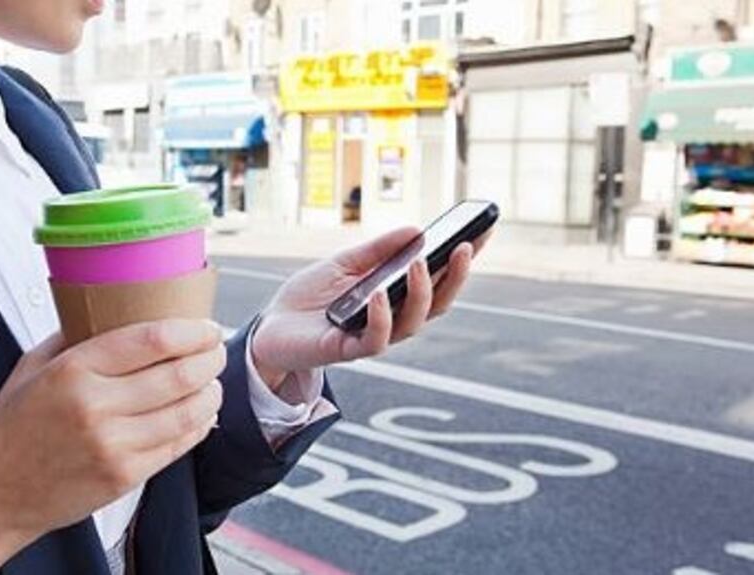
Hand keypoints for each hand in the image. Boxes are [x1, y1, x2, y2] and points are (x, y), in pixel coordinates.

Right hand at [0, 320, 226, 573]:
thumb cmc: (11, 429)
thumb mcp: (31, 368)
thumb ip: (73, 338)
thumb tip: (113, 310)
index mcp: (73, 370)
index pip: (151, 340)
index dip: (190, 331)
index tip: (206, 326)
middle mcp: (96, 406)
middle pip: (178, 374)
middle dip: (209, 358)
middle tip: (216, 350)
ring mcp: (113, 445)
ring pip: (187, 412)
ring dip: (211, 392)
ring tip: (213, 381)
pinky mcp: (125, 476)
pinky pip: (179, 445)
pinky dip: (199, 425)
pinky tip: (201, 413)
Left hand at [252, 227, 489, 388]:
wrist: (269, 326)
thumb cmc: (308, 296)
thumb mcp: (343, 263)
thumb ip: (377, 250)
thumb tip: (416, 231)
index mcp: (395, 296)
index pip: (438, 279)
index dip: (463, 259)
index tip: (483, 231)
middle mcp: (392, 319)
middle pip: (437, 303)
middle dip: (455, 276)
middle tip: (464, 247)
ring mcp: (372, 336)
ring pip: (413, 322)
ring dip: (421, 293)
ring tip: (419, 264)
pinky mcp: (348, 350)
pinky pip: (375, 339)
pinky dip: (381, 316)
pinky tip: (379, 294)